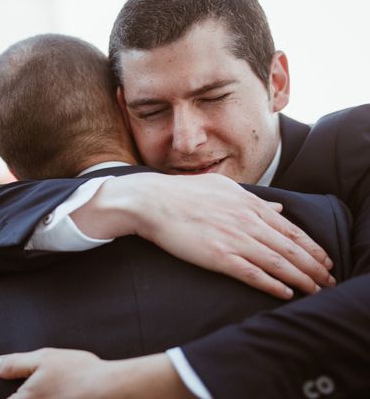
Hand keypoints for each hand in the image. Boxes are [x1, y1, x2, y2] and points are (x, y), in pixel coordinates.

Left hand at [0, 348, 192, 398]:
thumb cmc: (76, 371)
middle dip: (21, 396)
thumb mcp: (42, 358)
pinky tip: (59, 394)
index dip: (10, 396)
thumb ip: (14, 364)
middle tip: (38, 387)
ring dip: (38, 397)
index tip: (14, 391)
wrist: (111, 388)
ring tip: (49, 390)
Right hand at [72, 173, 334, 299]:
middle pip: (289, 247)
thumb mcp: (221, 186)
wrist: (151, 201)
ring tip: (314, 289)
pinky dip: (272, 284)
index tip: (323, 258)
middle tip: (328, 279)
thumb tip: (277, 208)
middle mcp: (246, 220)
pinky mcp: (218, 256)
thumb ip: (252, 198)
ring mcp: (233, 238)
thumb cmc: (181, 192)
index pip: (289, 228)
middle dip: (313, 265)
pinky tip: (285, 293)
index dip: (310, 245)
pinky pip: (252, 274)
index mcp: (247, 203)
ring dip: (300, 278)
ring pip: (277, 262)